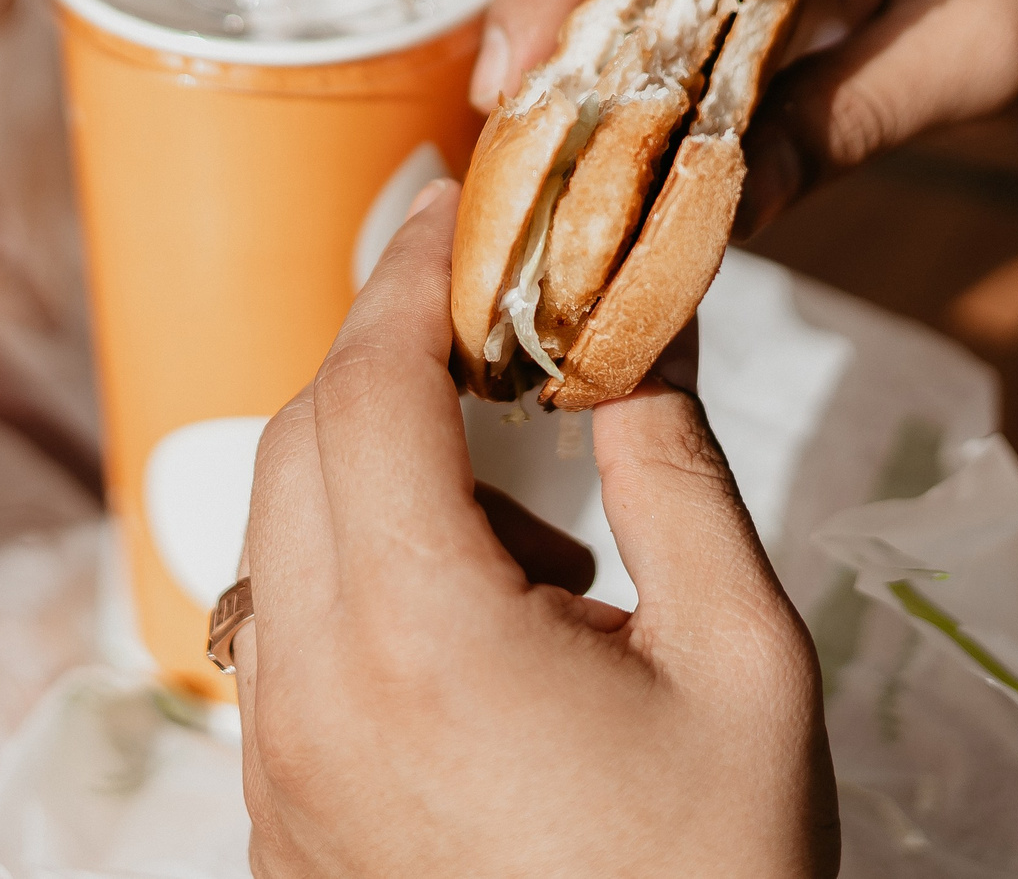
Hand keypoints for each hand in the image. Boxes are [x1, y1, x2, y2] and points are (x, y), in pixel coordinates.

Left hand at [233, 183, 838, 878]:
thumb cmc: (723, 873)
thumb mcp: (744, 660)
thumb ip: (675, 470)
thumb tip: (639, 325)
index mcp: (421, 632)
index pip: (366, 387)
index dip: (404, 275)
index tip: (451, 206)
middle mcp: (310, 689)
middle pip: (296, 443)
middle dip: (388, 365)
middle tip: (498, 346)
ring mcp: (275, 765)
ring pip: (277, 542)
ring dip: (377, 486)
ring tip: (539, 566)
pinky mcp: (273, 823)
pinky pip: (281, 643)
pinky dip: (355, 588)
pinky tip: (482, 652)